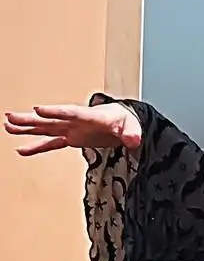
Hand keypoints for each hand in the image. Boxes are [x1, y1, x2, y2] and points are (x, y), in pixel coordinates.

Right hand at [5, 101, 141, 155]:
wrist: (125, 123)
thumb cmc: (127, 121)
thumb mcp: (132, 127)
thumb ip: (131, 133)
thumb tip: (134, 140)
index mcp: (90, 116)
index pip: (70, 112)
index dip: (55, 112)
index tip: (38, 110)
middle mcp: (76, 122)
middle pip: (50, 119)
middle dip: (31, 119)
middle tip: (11, 117)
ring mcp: (72, 129)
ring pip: (45, 128)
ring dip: (27, 128)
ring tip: (7, 126)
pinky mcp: (72, 138)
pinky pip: (52, 143)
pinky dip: (37, 147)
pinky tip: (22, 150)